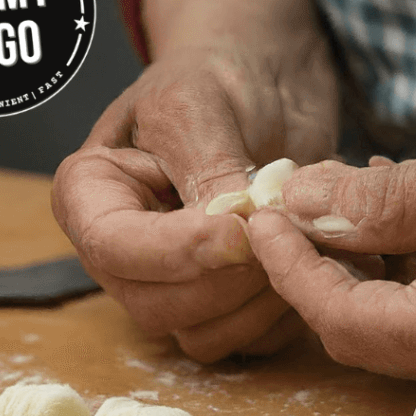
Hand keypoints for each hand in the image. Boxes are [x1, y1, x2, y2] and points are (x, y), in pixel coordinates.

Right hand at [51, 0, 338, 361]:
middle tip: (284, 231)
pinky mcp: (230, 305)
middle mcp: (128, 257)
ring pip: (206, 336)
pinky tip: (322, 261)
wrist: (270, 83)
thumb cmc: (219, 76)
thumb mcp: (198, 104)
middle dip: (228, 279)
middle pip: (158, 307)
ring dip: (262, 300)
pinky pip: (254, 340)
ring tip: (308, 240)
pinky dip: (292, 311)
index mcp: (93, 199)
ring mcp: (178, 287)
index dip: (176, 251)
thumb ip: (206, 170)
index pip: (115, 249)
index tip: (238, 232)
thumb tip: (230, 235)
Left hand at [247, 105, 415, 385]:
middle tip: (279, 207)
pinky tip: (375, 205)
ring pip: (381, 318)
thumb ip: (384, 202)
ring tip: (322, 194)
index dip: (293, 271)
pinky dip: (383, 260)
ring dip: (343, 261)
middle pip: (357, 330)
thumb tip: (297, 204)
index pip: (350, 321)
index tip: (258, 217)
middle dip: (309, 269)